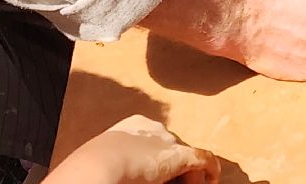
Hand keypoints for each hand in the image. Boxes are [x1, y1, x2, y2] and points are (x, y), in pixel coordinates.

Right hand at [45, 115, 218, 183]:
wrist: (97, 165)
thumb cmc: (92, 165)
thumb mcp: (105, 159)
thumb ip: (117, 161)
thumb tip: (123, 173)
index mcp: (132, 126)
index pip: (150, 140)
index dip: (154, 159)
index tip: (151, 176)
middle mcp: (152, 128)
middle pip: (168, 148)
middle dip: (172, 168)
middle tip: (172, 183)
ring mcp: (166, 141)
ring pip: (184, 157)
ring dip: (187, 176)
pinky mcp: (178, 155)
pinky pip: (202, 160)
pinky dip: (210, 169)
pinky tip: (213, 181)